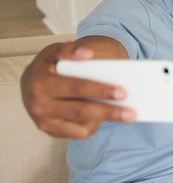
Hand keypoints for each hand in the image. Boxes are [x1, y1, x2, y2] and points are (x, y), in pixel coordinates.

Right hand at [20, 42, 135, 138]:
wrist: (30, 84)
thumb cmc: (48, 67)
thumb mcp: (55, 52)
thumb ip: (70, 50)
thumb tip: (88, 53)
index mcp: (42, 83)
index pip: (76, 87)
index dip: (100, 90)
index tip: (122, 93)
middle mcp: (40, 105)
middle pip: (81, 111)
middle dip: (109, 112)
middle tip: (132, 113)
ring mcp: (44, 122)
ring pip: (82, 126)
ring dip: (105, 120)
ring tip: (125, 114)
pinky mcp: (52, 131)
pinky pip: (79, 132)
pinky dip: (94, 125)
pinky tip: (104, 116)